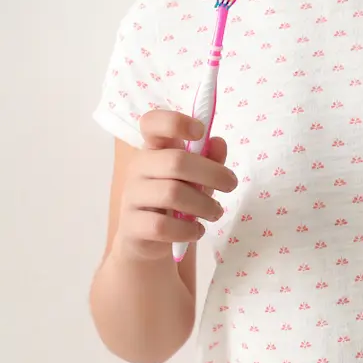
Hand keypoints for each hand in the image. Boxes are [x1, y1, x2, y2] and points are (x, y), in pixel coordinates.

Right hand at [112, 110, 237, 262]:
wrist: (147, 241)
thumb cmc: (175, 201)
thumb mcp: (196, 178)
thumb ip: (209, 159)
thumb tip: (219, 142)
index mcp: (153, 148)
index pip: (152, 123)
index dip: (176, 121)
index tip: (200, 132)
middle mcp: (138, 167)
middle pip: (176, 161)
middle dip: (212, 173)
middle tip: (231, 185)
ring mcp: (131, 196)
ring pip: (172, 194)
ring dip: (203, 204)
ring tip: (216, 212)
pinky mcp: (131, 226)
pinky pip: (162, 226)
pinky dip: (187, 229)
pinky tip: (197, 231)